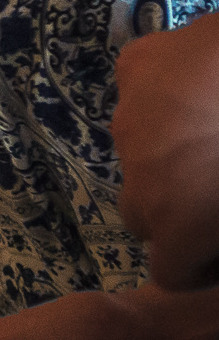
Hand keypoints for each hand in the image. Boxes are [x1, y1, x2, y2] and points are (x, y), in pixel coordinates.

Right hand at [115, 12, 218, 288]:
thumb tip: (216, 233)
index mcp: (177, 224)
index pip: (170, 273)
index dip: (202, 267)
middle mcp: (138, 178)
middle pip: (143, 216)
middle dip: (178, 212)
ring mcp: (129, 119)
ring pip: (140, 154)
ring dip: (171, 155)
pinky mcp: (134, 66)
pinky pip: (141, 97)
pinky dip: (165, 101)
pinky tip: (205, 84)